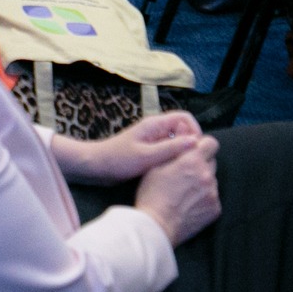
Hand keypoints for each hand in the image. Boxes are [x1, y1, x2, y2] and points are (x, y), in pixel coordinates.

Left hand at [72, 111, 204, 183]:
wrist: (96, 167)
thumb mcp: (146, 156)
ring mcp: (153, 140)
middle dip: (190, 144)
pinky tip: (173, 173)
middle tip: (192, 162)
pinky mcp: (149, 152)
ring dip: (182, 153)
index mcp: (155, 124)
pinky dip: (173, 160)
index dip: (195, 131)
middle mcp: (156, 129)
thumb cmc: (117, 160)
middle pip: (183, 130)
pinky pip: (168, 152)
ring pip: (176, 142)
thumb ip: (171, 149)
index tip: (197, 150)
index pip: (185, 118)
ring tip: (184, 169)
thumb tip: (196, 142)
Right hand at [132, 134, 220, 246]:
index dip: (202, 146)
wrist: (156, 226)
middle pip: (212, 162)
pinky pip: (213, 198)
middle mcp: (207, 174)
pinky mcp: (215, 209)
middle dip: (202, 165)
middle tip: (186, 175)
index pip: (211, 143)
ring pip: (211, 181)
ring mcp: (213, 193)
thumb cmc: (152, 194)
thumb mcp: (156, 165)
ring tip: (185, 193)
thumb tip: (184, 130)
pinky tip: (189, 204)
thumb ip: (175, 147)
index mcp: (192, 160)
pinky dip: (204, 199)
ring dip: (202, 183)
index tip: (194, 153)